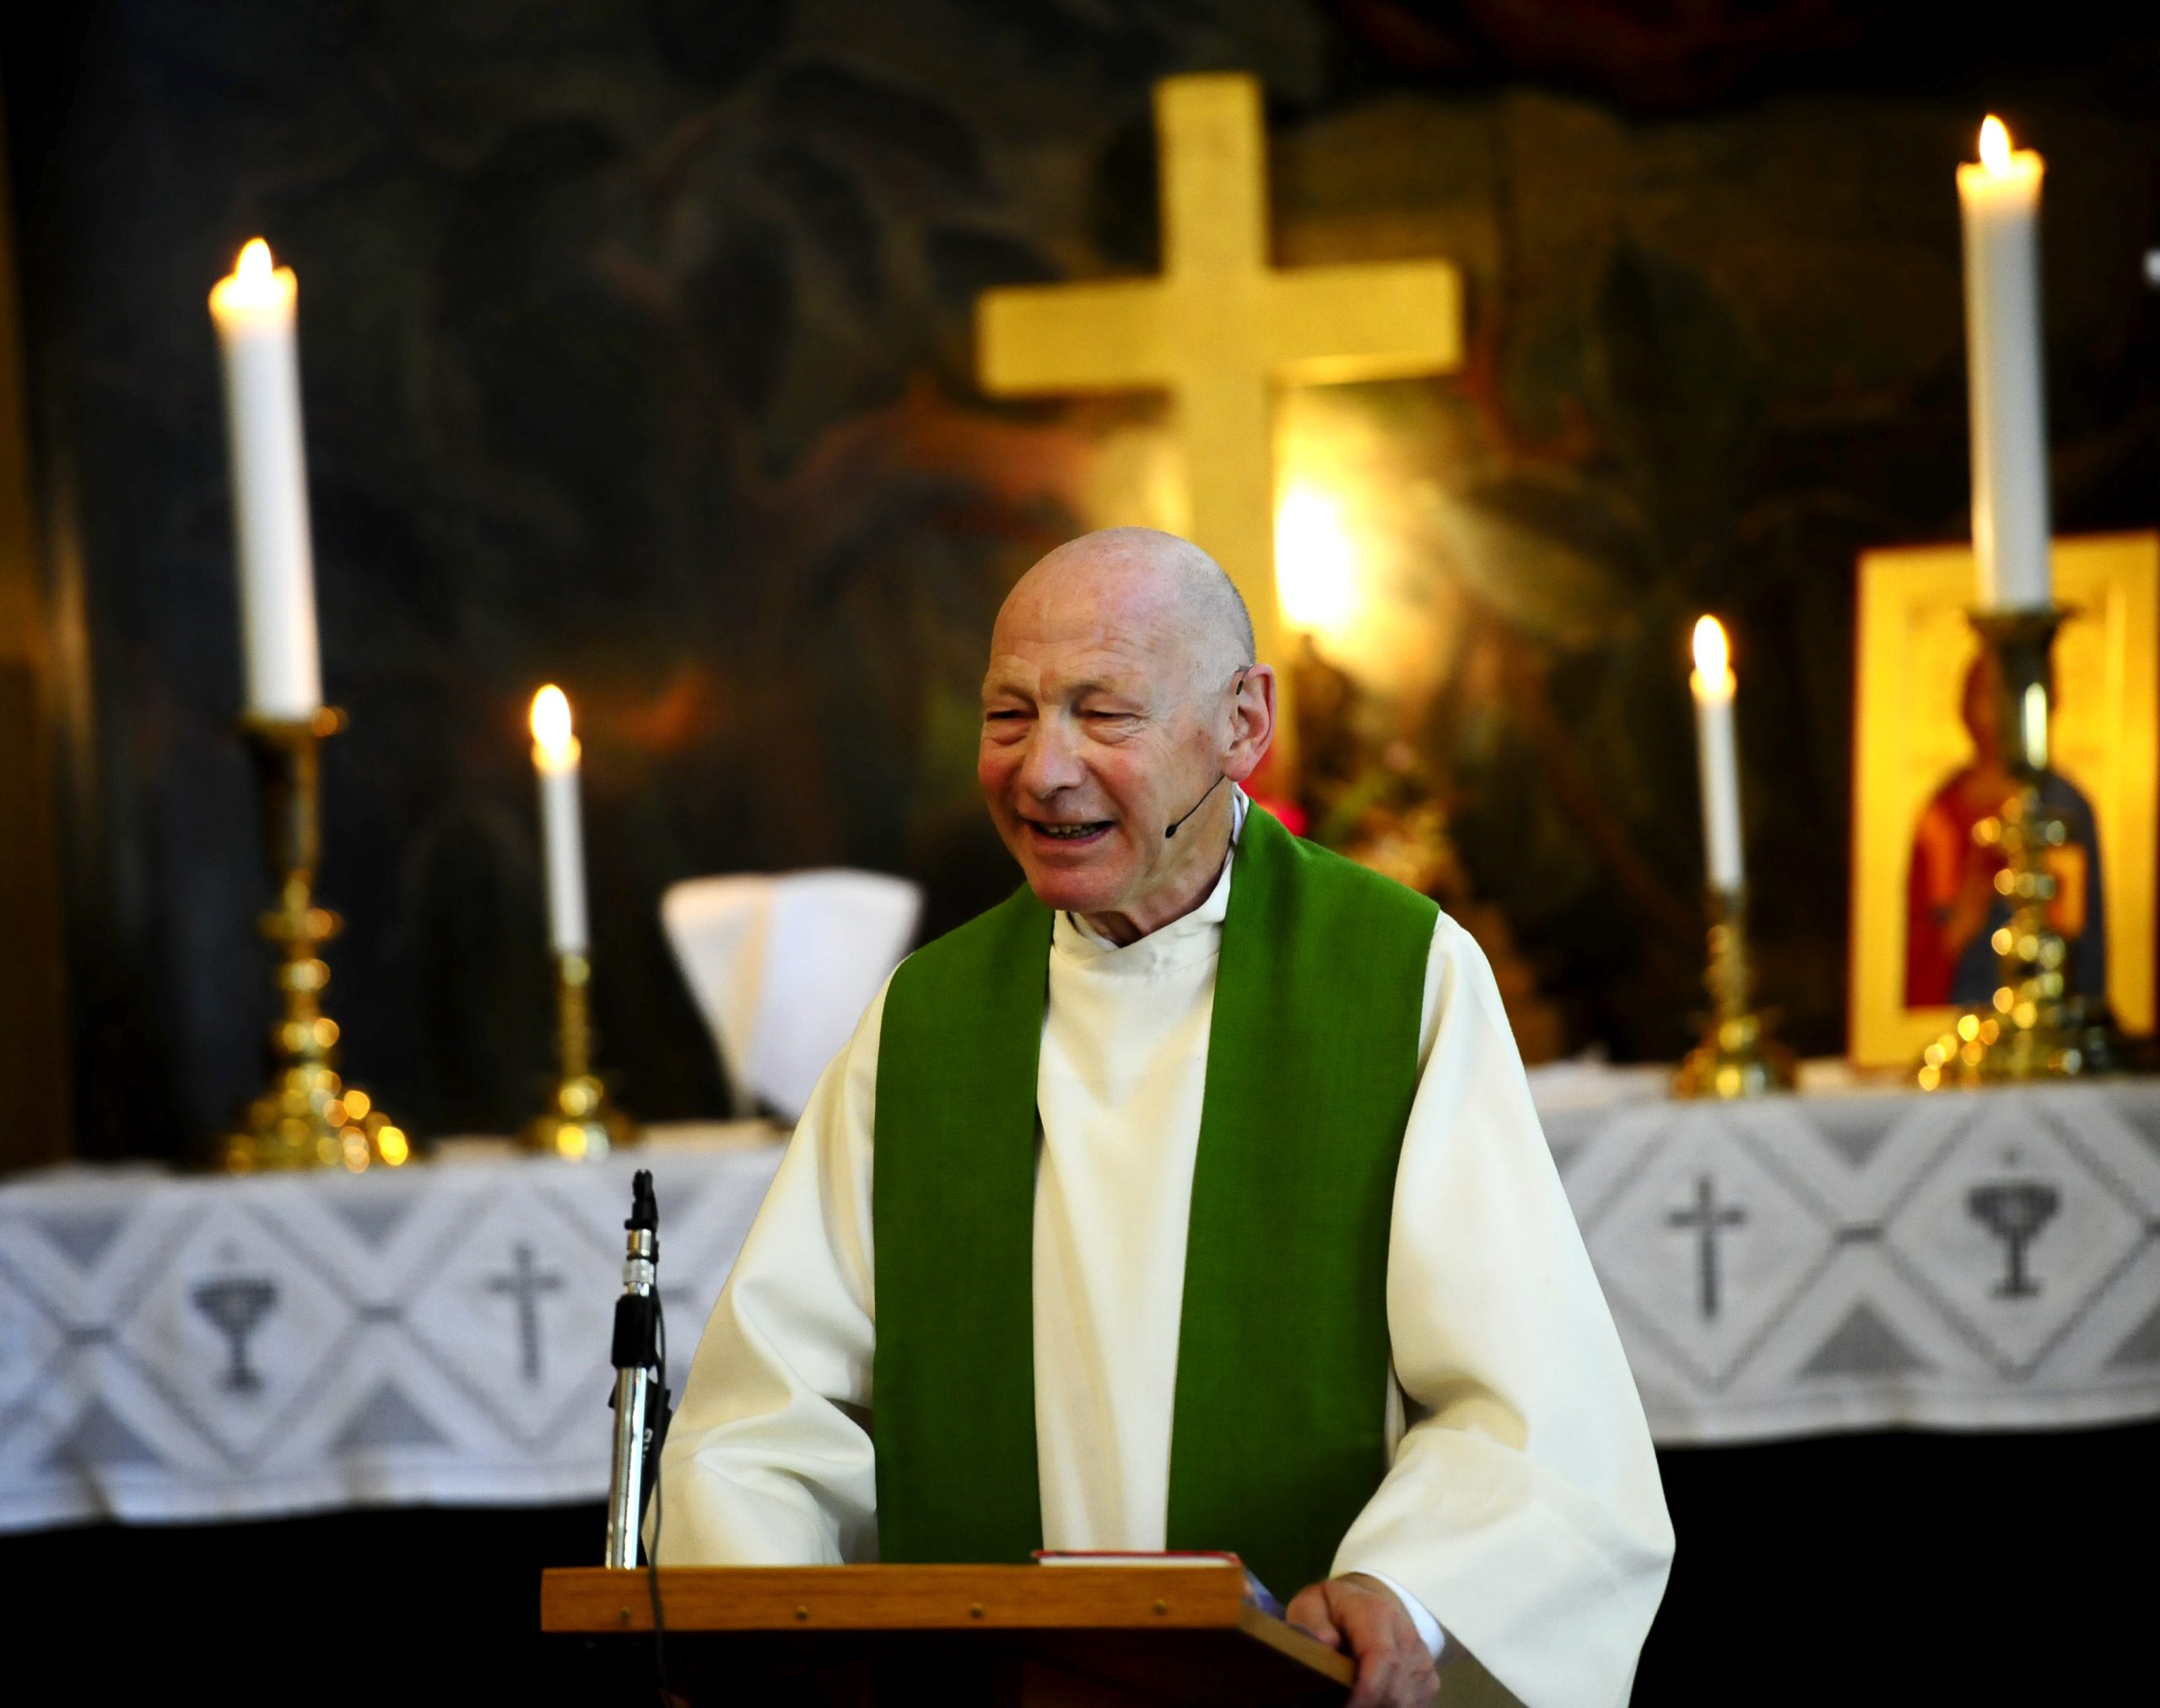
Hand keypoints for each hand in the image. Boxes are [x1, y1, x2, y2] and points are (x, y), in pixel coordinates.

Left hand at [1285, 1573, 1438, 1707]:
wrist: (1370, 1603)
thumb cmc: (1334, 1610)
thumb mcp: (1311, 1604)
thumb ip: (1311, 1622)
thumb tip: (1326, 1644)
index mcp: (1377, 1614)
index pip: (1382, 1658)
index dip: (1365, 1692)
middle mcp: (1406, 1637)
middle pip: (1393, 1691)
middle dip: (1365, 1707)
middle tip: (1337, 1707)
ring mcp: (1421, 1660)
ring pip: (1403, 1704)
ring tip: (1349, 1702)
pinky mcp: (1428, 1681)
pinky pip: (1411, 1707)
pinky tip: (1367, 1702)